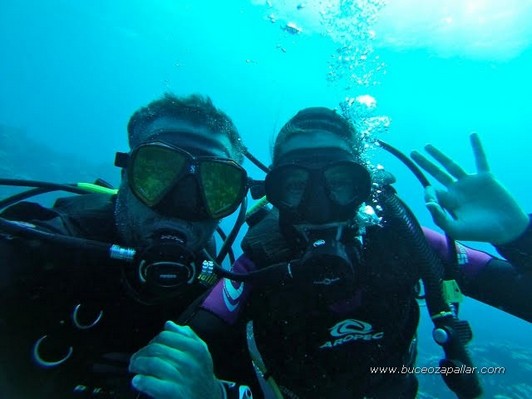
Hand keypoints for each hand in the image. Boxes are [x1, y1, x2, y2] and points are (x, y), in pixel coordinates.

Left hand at [129, 321, 221, 398]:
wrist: (208, 398)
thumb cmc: (201, 373)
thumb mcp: (201, 352)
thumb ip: (187, 336)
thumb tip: (168, 324)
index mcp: (196, 349)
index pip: (166, 336)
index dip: (152, 341)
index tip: (147, 348)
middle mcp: (190, 362)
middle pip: (157, 349)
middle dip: (142, 353)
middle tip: (135, 360)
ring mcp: (182, 378)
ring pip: (154, 363)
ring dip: (139, 364)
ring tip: (134, 368)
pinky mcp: (175, 394)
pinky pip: (154, 384)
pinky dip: (142, 381)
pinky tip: (137, 380)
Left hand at [411, 133, 527, 244]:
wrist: (507, 229)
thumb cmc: (481, 233)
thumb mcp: (457, 230)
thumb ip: (440, 218)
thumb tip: (428, 203)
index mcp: (449, 203)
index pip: (433, 193)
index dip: (428, 193)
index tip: (430, 196)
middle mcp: (457, 190)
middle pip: (437, 174)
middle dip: (425, 164)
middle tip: (412, 153)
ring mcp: (470, 183)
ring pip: (451, 165)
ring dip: (439, 155)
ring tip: (426, 146)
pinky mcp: (485, 178)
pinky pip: (480, 159)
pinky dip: (477, 147)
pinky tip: (472, 135)